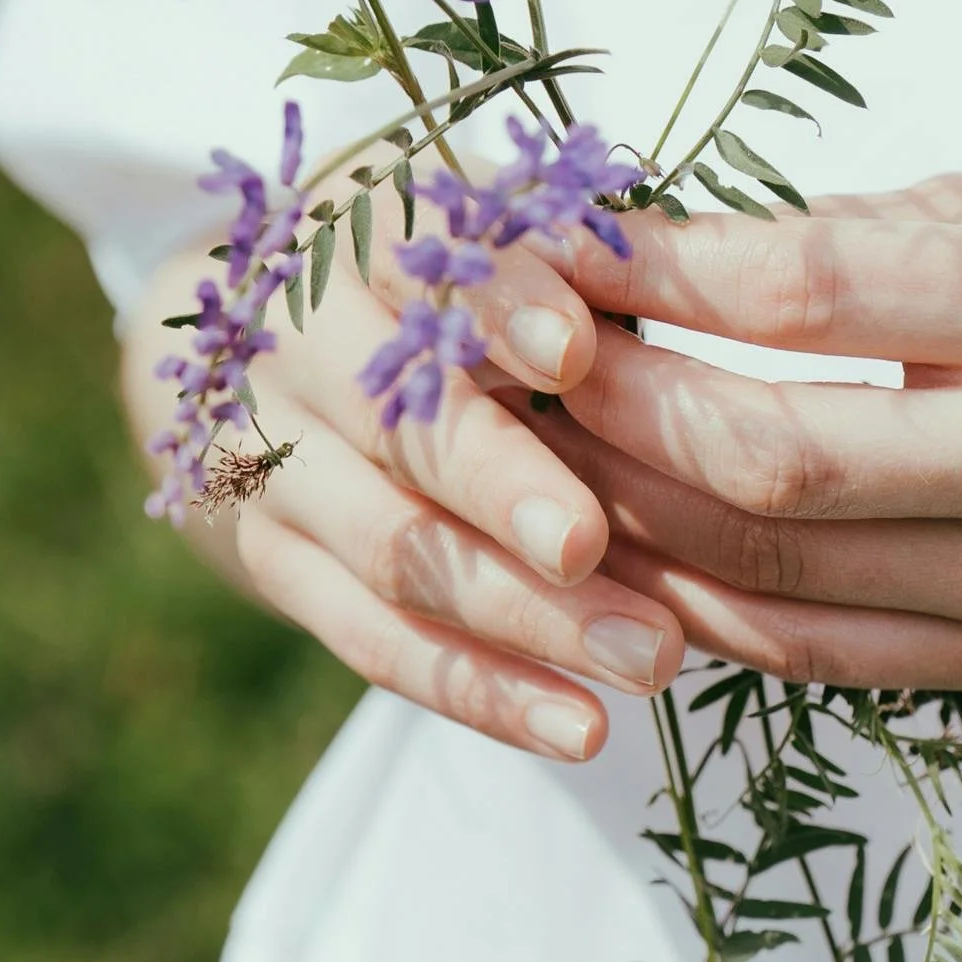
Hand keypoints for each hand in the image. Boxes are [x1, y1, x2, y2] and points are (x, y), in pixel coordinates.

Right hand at [124, 216, 683, 759]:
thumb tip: (704, 276)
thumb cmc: (432, 277)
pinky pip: (377, 643)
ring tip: (648, 657)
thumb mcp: (481, 233)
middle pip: (394, 428)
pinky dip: (482, 692)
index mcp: (358, 241)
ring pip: (392, 552)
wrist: (257, 342)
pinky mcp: (276, 567)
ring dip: (521, 615)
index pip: (418, 265)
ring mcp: (271, 467)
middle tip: (594, 541)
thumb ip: (571, 258)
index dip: (496, 307)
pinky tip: (582, 728)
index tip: (577, 350)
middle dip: (500, 488)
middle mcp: (295, 350)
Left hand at [537, 175, 961, 688]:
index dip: (655, 271)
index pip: (807, 292)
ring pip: (771, 574)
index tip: (557, 238)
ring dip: (628, 518)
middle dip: (610, 404)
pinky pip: (821, 651)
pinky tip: (632, 548)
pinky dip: (705, 604)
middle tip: (518, 356)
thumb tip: (689, 240)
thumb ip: (884, 227)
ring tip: (538, 457)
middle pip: (766, 457)